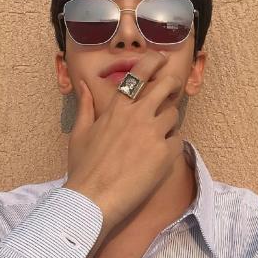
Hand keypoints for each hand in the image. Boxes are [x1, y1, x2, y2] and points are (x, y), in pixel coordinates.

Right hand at [64, 50, 183, 235]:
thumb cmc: (83, 167)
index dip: (153, 61)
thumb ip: (85, 105)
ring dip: (168, 121)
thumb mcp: (79, 133)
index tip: (160, 58)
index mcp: (117, 108)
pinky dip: (172, 144)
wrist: (93, 199)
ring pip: (173, 115)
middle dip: (172, 83)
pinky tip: (161, 155)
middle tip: (173, 87)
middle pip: (166, 87)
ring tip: (159, 134)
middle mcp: (138, 115)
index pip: (139, 74)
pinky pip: (178, 140)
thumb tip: (82, 84)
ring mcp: (153, 133)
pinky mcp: (165, 154)